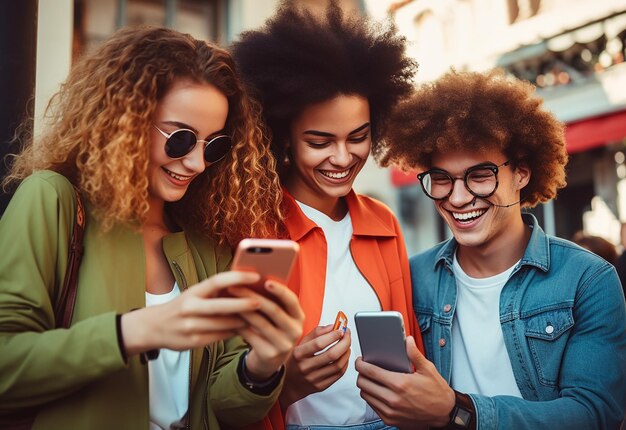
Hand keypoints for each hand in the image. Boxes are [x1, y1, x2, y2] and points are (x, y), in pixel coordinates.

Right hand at [121, 271, 263, 354]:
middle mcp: (189, 308)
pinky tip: (246, 329)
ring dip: (242, 321)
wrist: (153, 327)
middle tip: (260, 302)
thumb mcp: (194, 294)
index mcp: (192, 292)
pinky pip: (219, 337)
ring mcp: (190, 327)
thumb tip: (245, 285)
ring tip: (258, 318)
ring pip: (222, 324)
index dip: (237, 277)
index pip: (217, 281)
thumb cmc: (181, 307)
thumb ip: (215, 292)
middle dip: (242, 304)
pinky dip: (234, 333)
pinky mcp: (193, 342)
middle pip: (220, 306)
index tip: (255, 276)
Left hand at [228, 279, 304, 379]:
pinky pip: (251, 336)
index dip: (280, 290)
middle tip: (234, 286)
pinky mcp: (269, 354)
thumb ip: (273, 302)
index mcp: (299, 317)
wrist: (272, 359)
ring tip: (228, 300)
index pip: (292, 300)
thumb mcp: (280, 317)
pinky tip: (228, 317)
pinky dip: (238, 325)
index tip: (266, 281)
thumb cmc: (273, 328)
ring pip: (260, 323)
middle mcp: (295, 331)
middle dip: (252, 296)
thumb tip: (252, 280)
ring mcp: (283, 344)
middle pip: (273, 310)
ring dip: (242, 310)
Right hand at [279, 324, 350, 407]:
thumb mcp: (299, 344)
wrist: (287, 384)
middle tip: (347, 335)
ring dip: (346, 353)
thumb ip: (315, 333)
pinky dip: (345, 363)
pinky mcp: (321, 386)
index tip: (340, 329)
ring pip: (338, 365)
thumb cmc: (294, 361)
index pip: (319, 344)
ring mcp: (314, 378)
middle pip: (332, 355)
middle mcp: (305, 367)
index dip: (333, 335)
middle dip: (344, 342)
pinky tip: (344, 356)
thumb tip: (332, 327)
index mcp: (298, 354)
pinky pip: (338, 374)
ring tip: (347, 345)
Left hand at [355, 335, 454, 427]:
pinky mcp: (390, 420)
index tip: (360, 360)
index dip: (361, 364)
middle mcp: (393, 399)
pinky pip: (373, 407)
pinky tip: (379, 391)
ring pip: (365, 396)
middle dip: (361, 374)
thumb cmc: (437, 392)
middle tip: (365, 369)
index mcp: (400, 383)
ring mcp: (390, 411)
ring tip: (372, 380)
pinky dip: (372, 398)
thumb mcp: (428, 370)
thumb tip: (408, 341)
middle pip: (363, 383)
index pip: (370, 371)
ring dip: (366, 386)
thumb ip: (414, 354)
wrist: (444, 414)